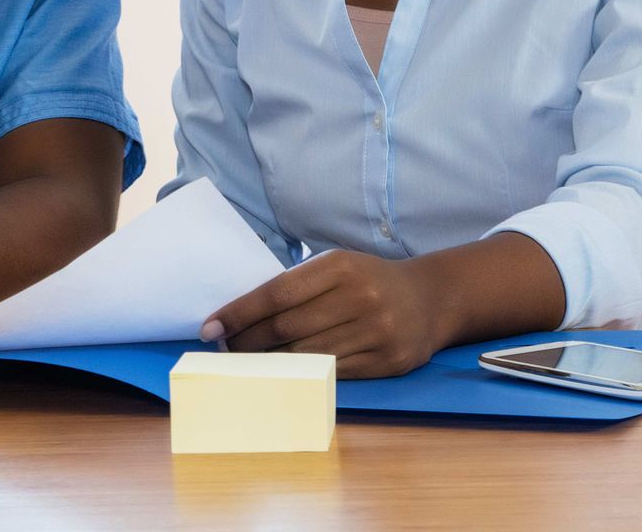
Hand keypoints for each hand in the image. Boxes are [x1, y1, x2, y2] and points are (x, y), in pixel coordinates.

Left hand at [201, 251, 446, 377]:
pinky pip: (333, 372)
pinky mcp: (389, 361)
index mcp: (340, 266)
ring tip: (246, 362)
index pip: (276, 292)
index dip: (239, 313)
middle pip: (287, 327)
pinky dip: (302, 374)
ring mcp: (377, 332)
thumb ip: (295, 284)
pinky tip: (282, 373)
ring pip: (306, 354)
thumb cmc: (366, 280)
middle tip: (224, 349)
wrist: (430, 298)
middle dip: (248, 341)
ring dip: (269, 361)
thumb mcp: (335, 266)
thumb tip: (239, 313)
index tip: (210, 328)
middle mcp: (360, 297)